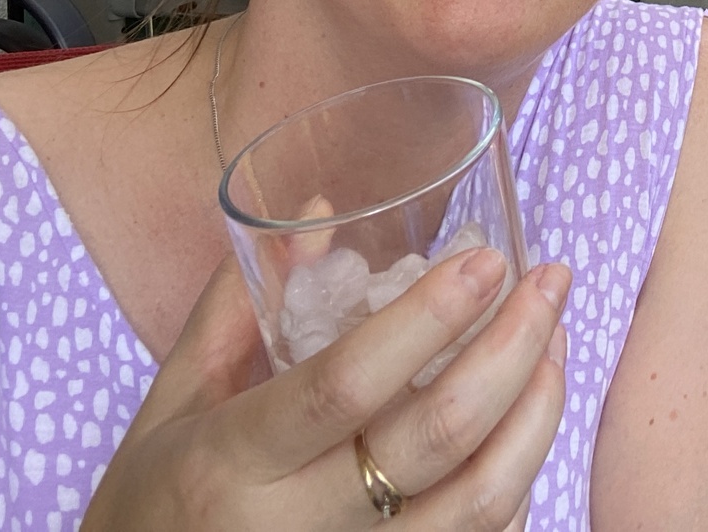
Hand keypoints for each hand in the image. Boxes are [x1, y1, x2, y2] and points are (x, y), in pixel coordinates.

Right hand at [83, 248, 569, 530]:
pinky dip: (518, 481)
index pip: (345, 385)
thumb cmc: (151, 505)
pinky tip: (528, 424)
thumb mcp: (172, 404)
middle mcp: (294, 529)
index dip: (425, 321)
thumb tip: (319, 208)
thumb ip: (240, 305)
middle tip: (549, 283)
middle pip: (433, 441)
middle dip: (512, 351)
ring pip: (477, 505)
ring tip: (555, 344)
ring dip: (536, 415)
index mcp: (231, 462)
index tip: (486, 261)